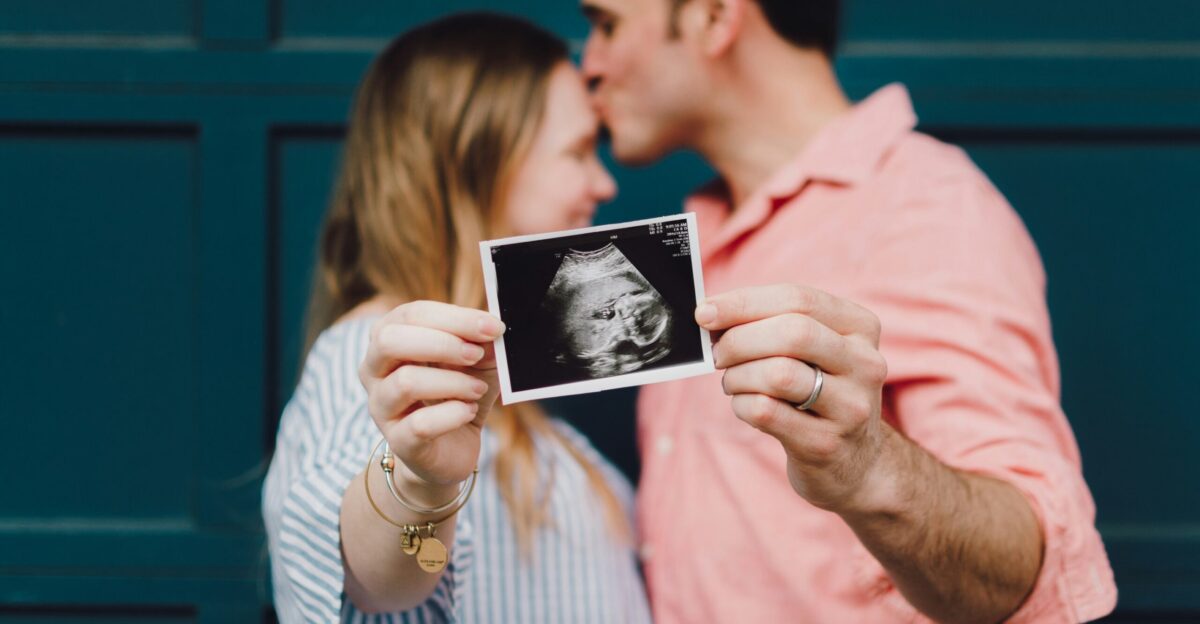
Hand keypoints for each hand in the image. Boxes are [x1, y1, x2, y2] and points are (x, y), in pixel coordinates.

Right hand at [358, 301, 504, 503]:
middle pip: (390, 340)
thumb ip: (483, 342)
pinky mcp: (398, 441)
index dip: (454, 317)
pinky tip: (469, 412)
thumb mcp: (477, 362)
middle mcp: (374, 370)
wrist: (452, 449)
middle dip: (442, 343)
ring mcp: (381, 407)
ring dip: (453, 382)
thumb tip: (493, 327)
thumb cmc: (458, 394)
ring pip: (405, 382)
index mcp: (389, 339)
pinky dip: (453, 414)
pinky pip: (420, 424)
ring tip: (478, 390)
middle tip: (476, 354)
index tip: (492, 327)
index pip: (411, 315)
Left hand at [698, 284, 890, 513]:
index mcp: (861, 328)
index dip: (744, 303)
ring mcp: (851, 407)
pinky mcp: (826, 443)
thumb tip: (712, 313)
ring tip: (733, 382)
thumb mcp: (813, 352)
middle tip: (717, 354)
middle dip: (739, 340)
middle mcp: (865, 364)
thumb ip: (772, 324)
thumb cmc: (819, 393)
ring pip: (778, 374)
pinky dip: (741, 405)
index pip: (798, 299)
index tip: (705, 312)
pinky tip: (744, 406)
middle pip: (792, 333)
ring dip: (738, 375)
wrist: (855, 463)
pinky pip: (767, 412)